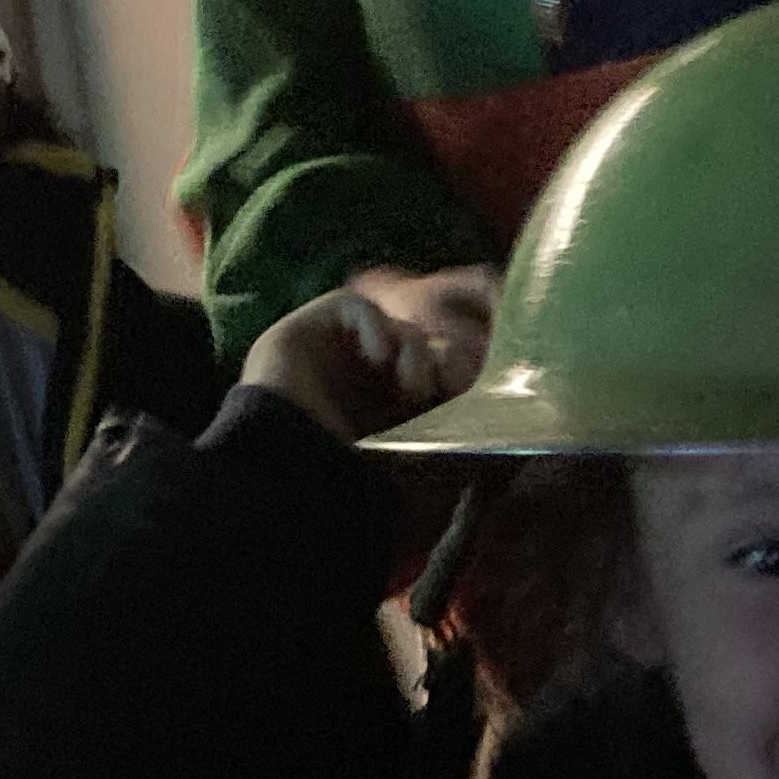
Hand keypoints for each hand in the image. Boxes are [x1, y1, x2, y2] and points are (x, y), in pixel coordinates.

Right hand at [244, 273, 492, 442]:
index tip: (461, 391)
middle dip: (435, 360)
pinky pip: (354, 306)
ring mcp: (333, 352)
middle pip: (414, 345)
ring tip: (411, 384)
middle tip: (445, 384)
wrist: (281, 465)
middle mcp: (360, 379)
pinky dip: (374, 324)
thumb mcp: (406, 462)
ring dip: (411, 348)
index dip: (448, 373)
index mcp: (381, 410)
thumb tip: (498, 450)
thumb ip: (442, 451)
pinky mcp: (307, 328)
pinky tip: (377, 355)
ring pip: (391, 325)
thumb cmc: (340, 473)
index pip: (427, 374)